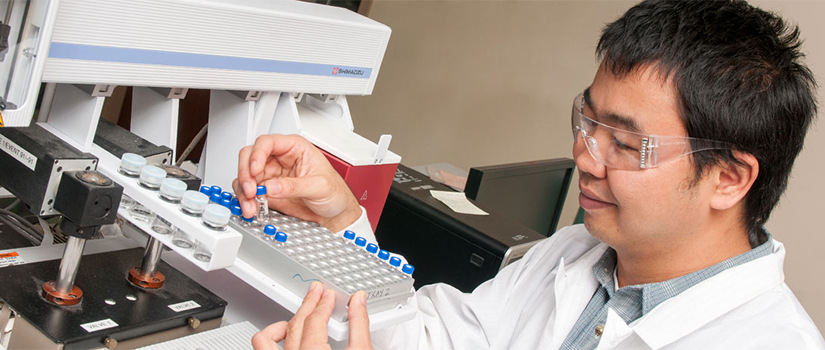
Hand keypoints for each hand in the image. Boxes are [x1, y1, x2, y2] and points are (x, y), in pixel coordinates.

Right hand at [233, 134, 361, 231]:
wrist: (335, 214)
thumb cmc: (334, 193)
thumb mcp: (319, 186)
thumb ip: (294, 186)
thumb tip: (270, 187)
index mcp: (295, 148)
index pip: (267, 142)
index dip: (257, 155)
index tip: (255, 171)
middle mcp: (279, 158)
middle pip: (250, 156)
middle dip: (246, 173)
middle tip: (250, 190)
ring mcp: (271, 175)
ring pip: (246, 175)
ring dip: (244, 190)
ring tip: (251, 205)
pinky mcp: (266, 191)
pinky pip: (248, 191)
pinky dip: (246, 200)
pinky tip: (252, 208)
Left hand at [251, 282, 372, 349]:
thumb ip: (360, 326)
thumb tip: (359, 301)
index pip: (315, 320)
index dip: (324, 303)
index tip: (329, 295)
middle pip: (296, 324)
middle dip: (308, 305)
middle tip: (317, 292)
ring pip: (267, 338)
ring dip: (283, 323)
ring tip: (297, 314)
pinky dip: (269, 338)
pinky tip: (283, 335)